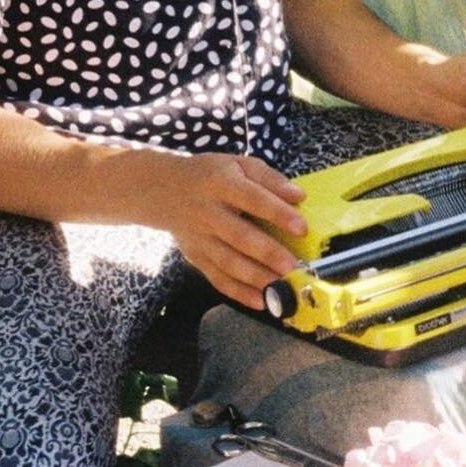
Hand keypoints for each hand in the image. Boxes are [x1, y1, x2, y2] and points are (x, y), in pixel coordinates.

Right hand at [143, 152, 306, 310]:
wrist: (163, 190)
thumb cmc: (212, 175)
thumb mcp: (239, 164)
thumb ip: (270, 179)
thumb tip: (299, 196)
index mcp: (222, 184)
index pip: (253, 199)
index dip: (277, 214)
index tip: (302, 228)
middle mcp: (208, 213)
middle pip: (240, 236)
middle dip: (268, 254)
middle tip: (293, 267)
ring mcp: (200, 238)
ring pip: (229, 262)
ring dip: (256, 278)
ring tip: (282, 287)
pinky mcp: (196, 257)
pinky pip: (218, 278)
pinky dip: (239, 293)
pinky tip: (260, 301)